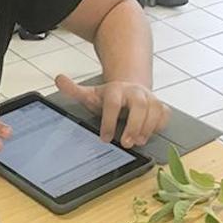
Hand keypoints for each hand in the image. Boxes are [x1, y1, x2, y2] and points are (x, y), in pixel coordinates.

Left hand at [55, 74, 169, 146]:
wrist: (129, 89)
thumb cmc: (110, 97)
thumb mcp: (91, 94)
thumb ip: (74, 90)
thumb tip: (58, 79)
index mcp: (116, 89)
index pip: (113, 103)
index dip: (109, 121)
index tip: (104, 138)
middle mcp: (135, 92)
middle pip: (139, 105)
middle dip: (134, 125)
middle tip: (126, 143)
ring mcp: (149, 98)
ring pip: (154, 109)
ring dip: (147, 127)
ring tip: (138, 141)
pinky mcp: (160, 106)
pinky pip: (164, 113)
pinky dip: (160, 124)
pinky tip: (150, 133)